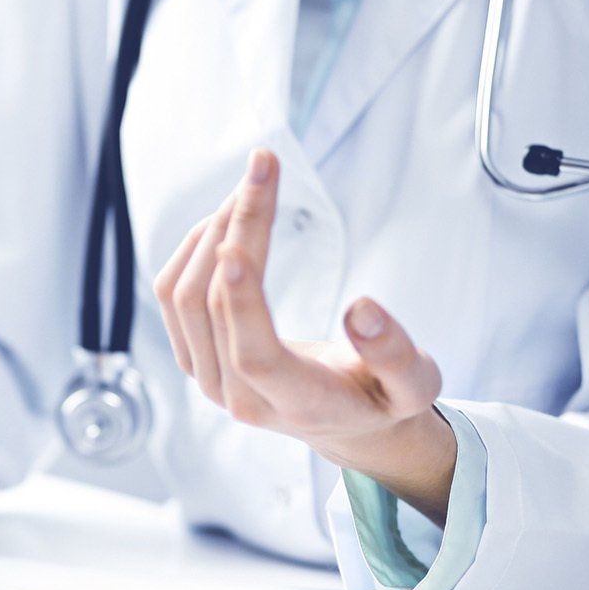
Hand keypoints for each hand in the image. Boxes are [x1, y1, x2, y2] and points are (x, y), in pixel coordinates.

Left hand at [154, 149, 457, 522]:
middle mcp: (239, 396)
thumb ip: (396, 354)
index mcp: (297, 402)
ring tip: (252, 186)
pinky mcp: (193, 358)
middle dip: (238, 228)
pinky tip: (228, 219)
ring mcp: (208, 379)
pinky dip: (194, 249)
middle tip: (265, 165)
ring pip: (183, 298)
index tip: (234, 242)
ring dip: (214, 231)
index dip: (240, 302)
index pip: (254, 355)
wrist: (344, 424)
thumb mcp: (416, 385)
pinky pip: (172, 299)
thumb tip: (362, 308)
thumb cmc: (383, 397)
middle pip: (213, 307)